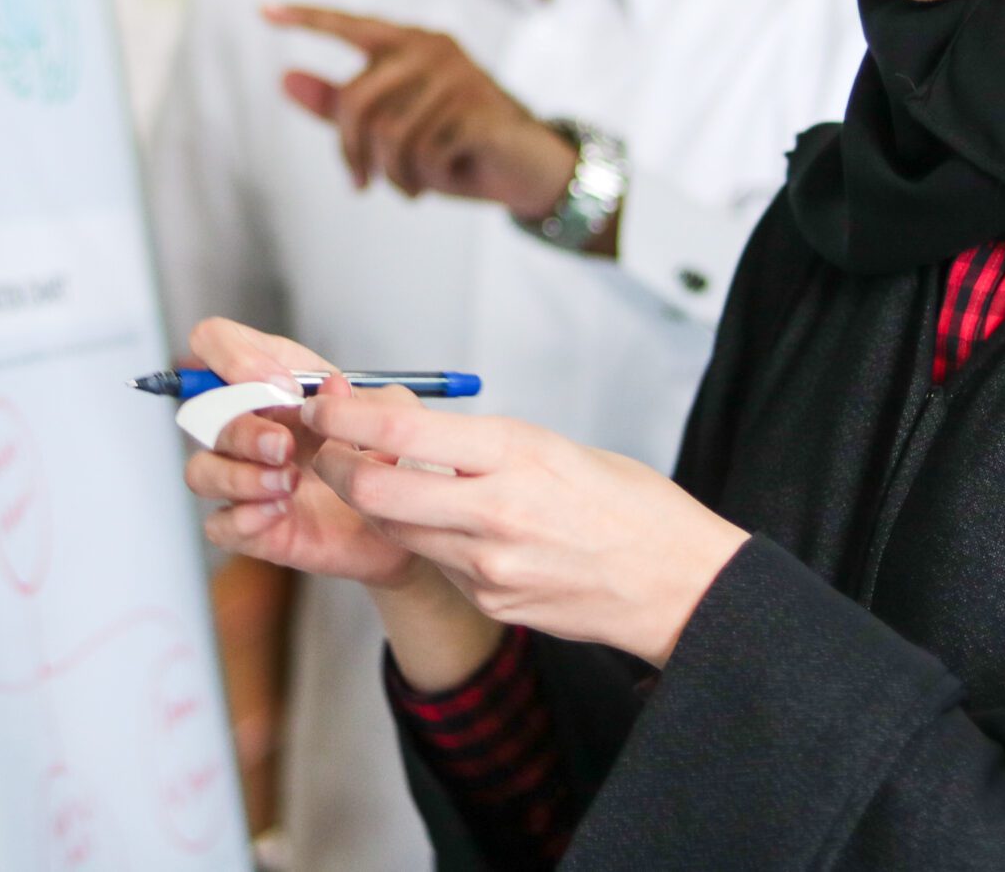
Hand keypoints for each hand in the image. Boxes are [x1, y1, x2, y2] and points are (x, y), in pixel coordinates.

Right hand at [179, 317, 419, 586]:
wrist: (405, 522)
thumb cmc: (387, 457)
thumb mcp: (393, 417)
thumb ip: (363, 400)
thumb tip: (333, 388)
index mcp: (271, 380)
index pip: (214, 342)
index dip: (232, 356)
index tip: (281, 385)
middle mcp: (248, 423)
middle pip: (203, 414)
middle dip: (243, 429)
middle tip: (284, 445)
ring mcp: (243, 475)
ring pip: (201, 471)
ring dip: (240, 476)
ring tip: (288, 483)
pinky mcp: (249, 525)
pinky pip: (218, 524)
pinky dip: (245, 518)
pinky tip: (280, 512)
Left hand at [265, 4, 578, 218]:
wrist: (527, 169)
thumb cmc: (455, 146)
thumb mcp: (393, 128)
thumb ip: (340, 104)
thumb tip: (284, 77)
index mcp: (409, 42)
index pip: (349, 25)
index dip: (307, 18)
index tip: (263, 10)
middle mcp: (432, 48)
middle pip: (356, 103)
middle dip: (352, 153)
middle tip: (359, 185)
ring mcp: (457, 76)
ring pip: (389, 136)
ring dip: (392, 174)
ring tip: (409, 186)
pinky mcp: (477, 109)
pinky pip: (424, 154)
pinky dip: (425, 178)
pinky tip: (444, 176)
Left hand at [301, 387, 747, 666]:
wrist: (680, 587)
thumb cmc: (631, 507)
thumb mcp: (557, 448)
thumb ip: (481, 444)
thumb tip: (407, 425)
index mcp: (515, 454)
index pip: (399, 432)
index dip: (345, 416)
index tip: (324, 403)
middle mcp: (494, 511)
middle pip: (375, 490)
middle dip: (338, 466)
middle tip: (331, 449)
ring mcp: (489, 565)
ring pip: (397, 530)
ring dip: (378, 504)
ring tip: (384, 480)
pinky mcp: (491, 601)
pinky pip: (437, 563)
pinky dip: (431, 540)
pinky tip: (457, 528)